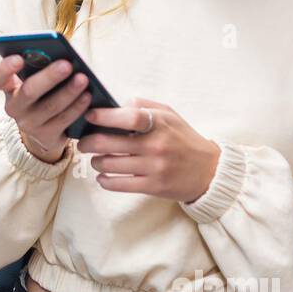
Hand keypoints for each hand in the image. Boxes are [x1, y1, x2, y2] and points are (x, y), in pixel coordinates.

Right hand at [0, 54, 89, 163]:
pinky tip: (88, 96)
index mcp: (7, 87)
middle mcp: (13, 107)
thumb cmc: (43, 93)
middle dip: (49, 77)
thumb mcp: (35, 80)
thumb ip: (40, 67)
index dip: (4, 69)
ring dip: (68, 91)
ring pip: (50, 106)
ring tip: (83, 78)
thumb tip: (62, 56)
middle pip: (28, 91)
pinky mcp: (46, 136)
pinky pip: (63, 120)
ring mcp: (29, 124)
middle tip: (66, 64)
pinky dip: (77, 107)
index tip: (18, 58)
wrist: (45, 129)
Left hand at [76, 98, 219, 201]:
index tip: (89, 116)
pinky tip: (102, 176)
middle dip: (89, 142)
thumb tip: (115, 105)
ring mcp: (155, 167)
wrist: (209, 170)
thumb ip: (143, 107)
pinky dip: (105, 180)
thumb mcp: (169, 115)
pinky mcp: (154, 186)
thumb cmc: (183, 139)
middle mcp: (156, 145)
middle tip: (83, 143)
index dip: (105, 116)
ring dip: (96, 162)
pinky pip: (120, 184)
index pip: (129, 117)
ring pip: (111, 164)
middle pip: (111, 143)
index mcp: (159, 124)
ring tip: (95, 159)